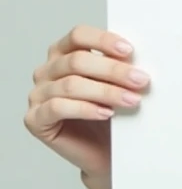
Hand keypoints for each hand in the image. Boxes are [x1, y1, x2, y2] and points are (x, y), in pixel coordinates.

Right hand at [25, 25, 150, 178]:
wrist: (104, 152)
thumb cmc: (109, 115)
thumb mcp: (116, 84)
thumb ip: (118, 66)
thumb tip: (136, 57)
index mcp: (63, 52)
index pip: (78, 35)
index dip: (103, 40)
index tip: (129, 51)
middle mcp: (46, 71)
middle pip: (77, 61)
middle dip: (113, 70)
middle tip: (140, 80)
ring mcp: (38, 95)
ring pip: (71, 85)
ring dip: (106, 92)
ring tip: (131, 100)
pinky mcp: (34, 119)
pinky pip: (58, 107)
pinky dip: (85, 109)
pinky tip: (106, 113)